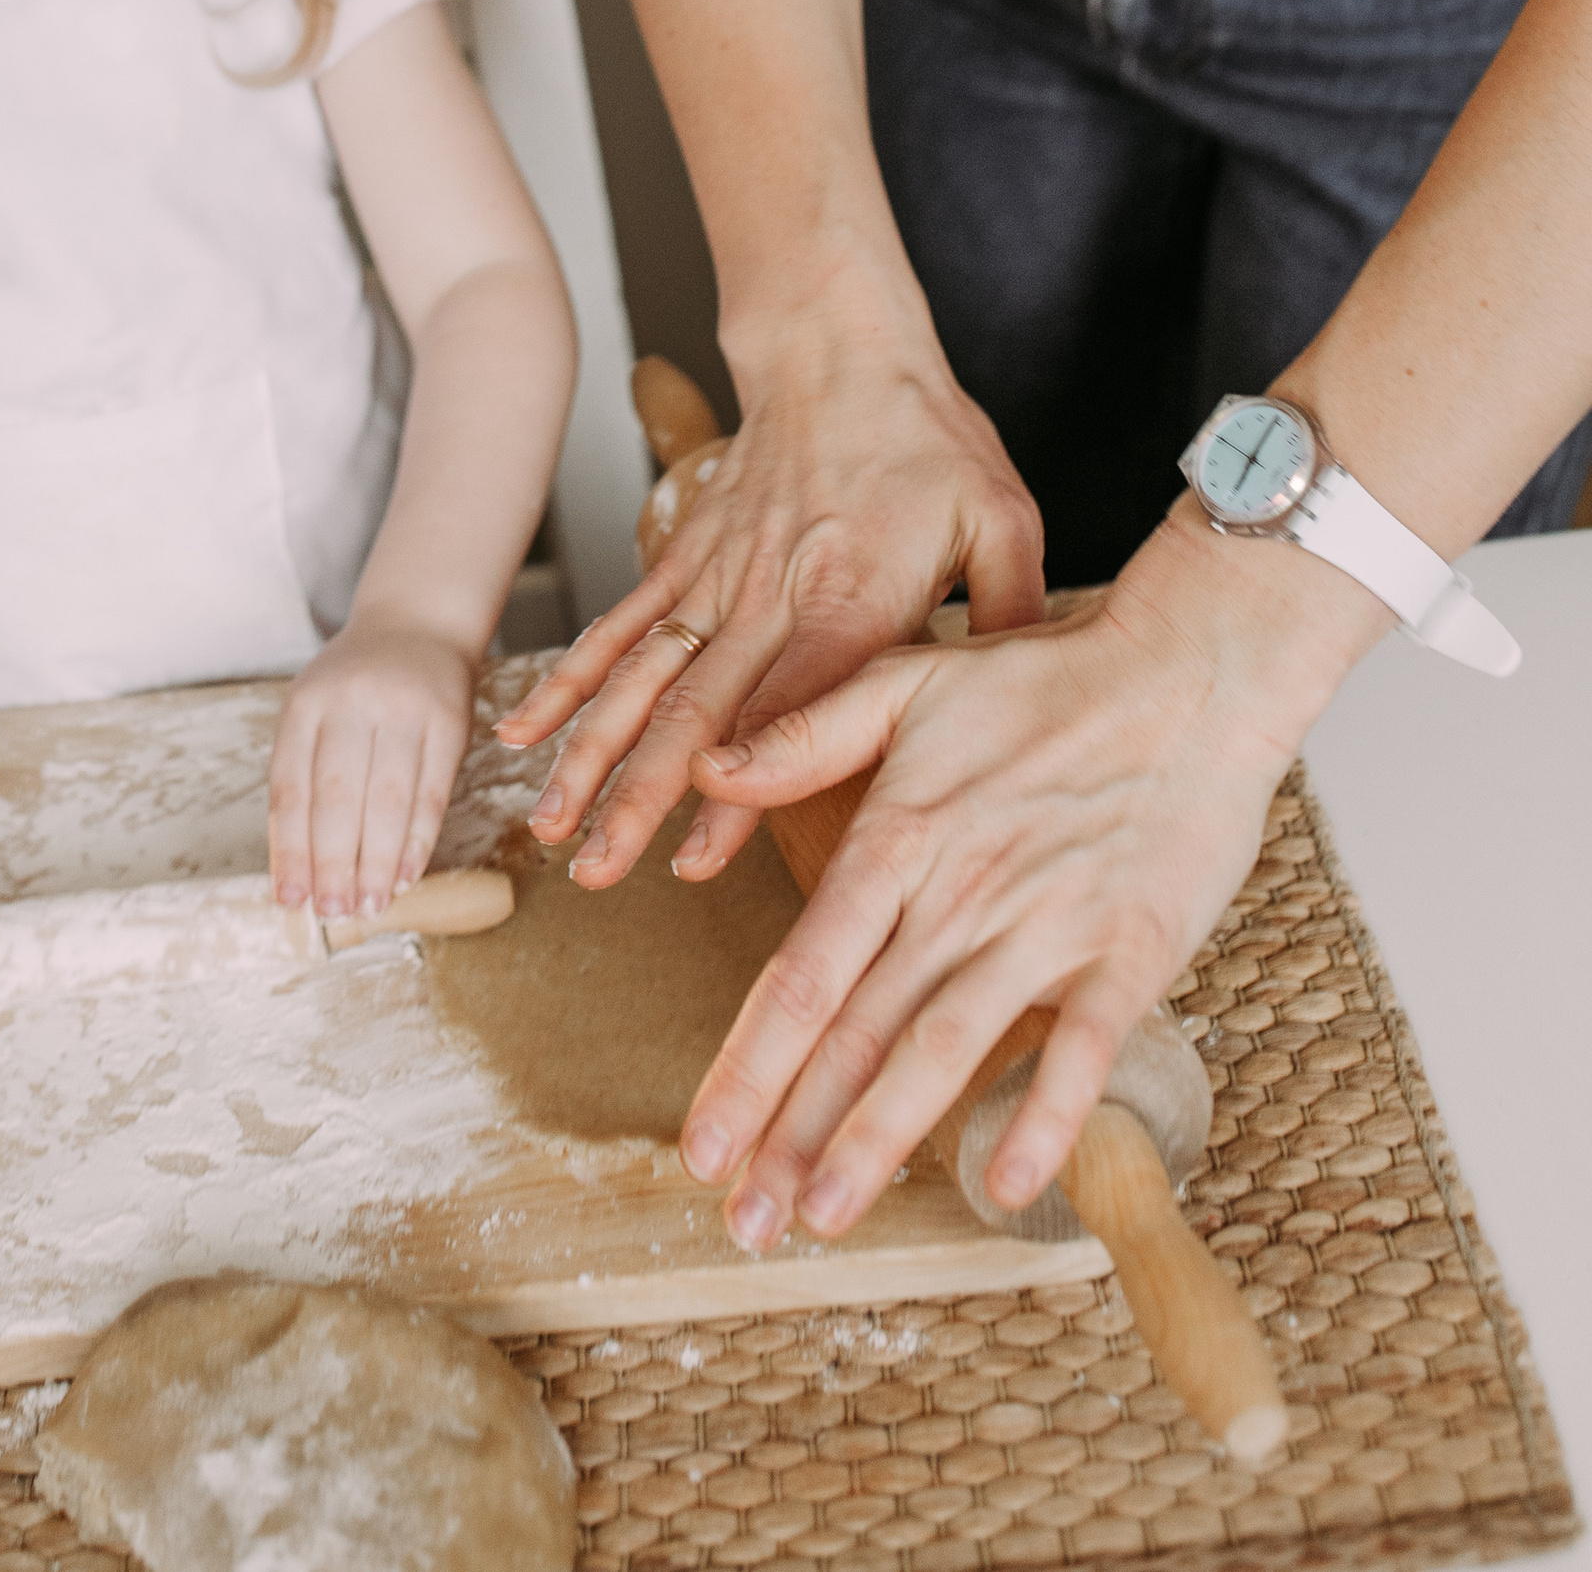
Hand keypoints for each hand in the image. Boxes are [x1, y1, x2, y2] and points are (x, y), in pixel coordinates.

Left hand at [268, 613, 478, 918]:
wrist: (417, 622)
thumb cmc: (355, 685)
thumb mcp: (314, 710)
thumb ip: (303, 776)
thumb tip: (296, 868)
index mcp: (306, 702)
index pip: (292, 786)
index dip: (290, 849)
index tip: (292, 899)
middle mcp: (352, 701)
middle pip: (337, 796)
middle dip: (332, 863)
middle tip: (333, 911)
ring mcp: (404, 707)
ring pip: (386, 800)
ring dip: (376, 862)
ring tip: (368, 905)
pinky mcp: (449, 720)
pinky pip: (431, 792)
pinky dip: (418, 841)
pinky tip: (406, 876)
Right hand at [498, 323, 1044, 888]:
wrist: (840, 350)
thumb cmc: (928, 438)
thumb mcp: (1001, 521)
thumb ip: (1011, 620)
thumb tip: (1028, 717)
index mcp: (848, 598)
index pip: (787, 709)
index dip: (740, 788)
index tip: (696, 856)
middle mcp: (768, 594)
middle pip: (693, 707)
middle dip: (641, 795)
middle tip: (603, 870)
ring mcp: (716, 576)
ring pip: (642, 676)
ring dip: (593, 752)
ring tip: (555, 824)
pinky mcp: (688, 558)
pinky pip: (621, 626)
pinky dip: (570, 679)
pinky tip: (525, 733)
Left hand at [673, 512, 1386, 1243]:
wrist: (1190, 672)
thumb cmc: (1047, 680)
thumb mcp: (907, 680)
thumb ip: (805, 733)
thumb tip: (708, 770)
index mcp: (900, 835)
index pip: (806, 970)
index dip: (749, 1062)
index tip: (702, 1142)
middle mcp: (960, 893)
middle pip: (859, 1031)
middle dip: (791, 1132)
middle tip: (744, 1221)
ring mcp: (1045, 927)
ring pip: (945, 1049)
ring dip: (881, 1138)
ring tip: (824, 1214)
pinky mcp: (1129, 952)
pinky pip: (1080, 1049)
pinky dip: (1045, 1117)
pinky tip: (1006, 1187)